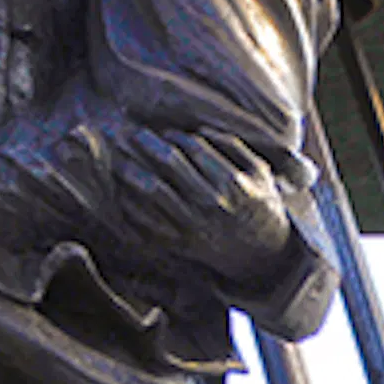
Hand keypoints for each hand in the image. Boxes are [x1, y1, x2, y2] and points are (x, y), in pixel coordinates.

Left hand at [112, 131, 289, 270]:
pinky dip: (132, 207)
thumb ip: (233, 146)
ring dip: (133, 170)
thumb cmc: (260, 204)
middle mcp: (211, 202)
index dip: (176, 135)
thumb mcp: (260, 172)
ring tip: (119, 158)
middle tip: (131, 133)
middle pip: (171, 163)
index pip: (195, 148)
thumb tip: (199, 129)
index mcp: (231, 182)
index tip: (163, 130)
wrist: (264, 255)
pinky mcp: (183, 243)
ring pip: (155, 191)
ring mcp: (195, 224)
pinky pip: (150, 223)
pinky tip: (120, 192)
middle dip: (147, 144)